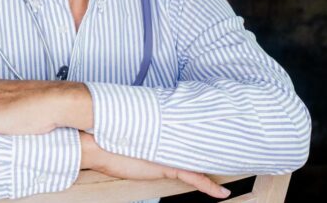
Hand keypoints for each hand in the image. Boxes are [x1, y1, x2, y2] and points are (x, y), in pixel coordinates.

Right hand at [80, 132, 230, 198]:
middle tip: (231, 151)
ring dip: (210, 165)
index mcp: (157, 137)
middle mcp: (165, 144)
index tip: (210, 139)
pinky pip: (194, 177)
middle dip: (210, 149)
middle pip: (192, 147)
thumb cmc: (105, 143)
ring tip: (230, 171)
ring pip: (195, 160)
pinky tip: (222, 192)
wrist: (95, 144)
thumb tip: (135, 134)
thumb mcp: (125, 139)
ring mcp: (166, 154)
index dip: (197, 142)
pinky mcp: (166, 167)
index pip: (183, 140)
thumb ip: (139, 137)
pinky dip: (208, 185)